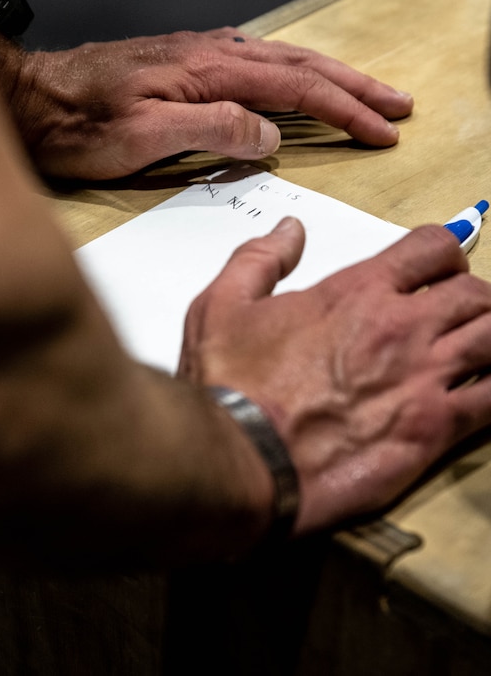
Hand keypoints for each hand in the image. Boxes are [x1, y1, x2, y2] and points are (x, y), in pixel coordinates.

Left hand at [0, 28, 412, 180]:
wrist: (33, 101)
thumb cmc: (80, 124)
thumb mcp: (144, 136)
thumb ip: (211, 129)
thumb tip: (270, 135)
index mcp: (208, 70)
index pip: (296, 86)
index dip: (345, 109)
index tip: (382, 129)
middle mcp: (210, 54)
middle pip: (300, 64)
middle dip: (353, 86)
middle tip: (395, 104)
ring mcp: (199, 56)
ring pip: (280, 60)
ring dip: (328, 77)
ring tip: (363, 92)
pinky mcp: (185, 66)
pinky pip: (255, 65)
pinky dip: (290, 74)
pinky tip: (295, 81)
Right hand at [178, 218, 490, 534]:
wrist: (241, 457)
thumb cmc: (229, 384)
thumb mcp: (221, 304)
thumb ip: (261, 257)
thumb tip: (290, 229)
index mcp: (357, 293)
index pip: (430, 248)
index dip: (443, 251)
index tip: (437, 268)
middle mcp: (401, 327)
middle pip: (475, 293)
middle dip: (472, 297)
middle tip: (457, 314)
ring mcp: (423, 379)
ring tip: (477, 350)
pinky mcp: (433, 431)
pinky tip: (485, 391)